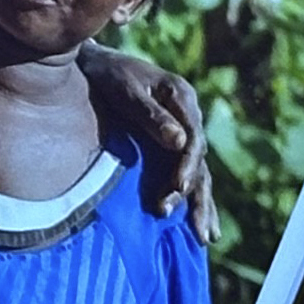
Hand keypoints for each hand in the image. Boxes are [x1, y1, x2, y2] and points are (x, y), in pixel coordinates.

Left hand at [79, 44, 214, 242]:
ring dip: (200, 204)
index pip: (193, 138)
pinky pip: (187, 173)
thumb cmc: (109, 75)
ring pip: (198, 171)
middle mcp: (187, 116)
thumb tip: (179, 143)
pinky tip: (199, 225)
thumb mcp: (127, 90)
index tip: (179, 186)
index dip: (188, 165)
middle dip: (196, 194)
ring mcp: (181, 131)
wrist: (98, 66)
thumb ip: (151, 116)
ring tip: (205, 237)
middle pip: (199, 160)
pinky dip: (192, 198)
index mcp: (182, 97)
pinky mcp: (171, 144)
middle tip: (194, 228)